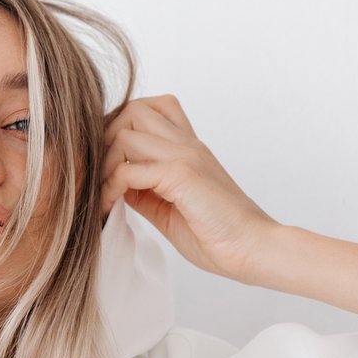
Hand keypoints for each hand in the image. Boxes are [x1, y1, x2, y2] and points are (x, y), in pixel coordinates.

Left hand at [100, 95, 282, 282]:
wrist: (255, 249)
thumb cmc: (218, 235)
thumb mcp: (170, 208)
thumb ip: (145, 191)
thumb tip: (115, 185)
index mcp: (189, 148)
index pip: (151, 108)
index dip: (121, 128)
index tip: (110, 164)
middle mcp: (187, 144)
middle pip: (134, 109)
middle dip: (107, 138)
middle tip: (102, 174)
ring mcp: (185, 156)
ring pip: (126, 132)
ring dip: (106, 163)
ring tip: (106, 194)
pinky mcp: (182, 175)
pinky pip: (128, 170)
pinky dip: (111, 188)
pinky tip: (110, 207)